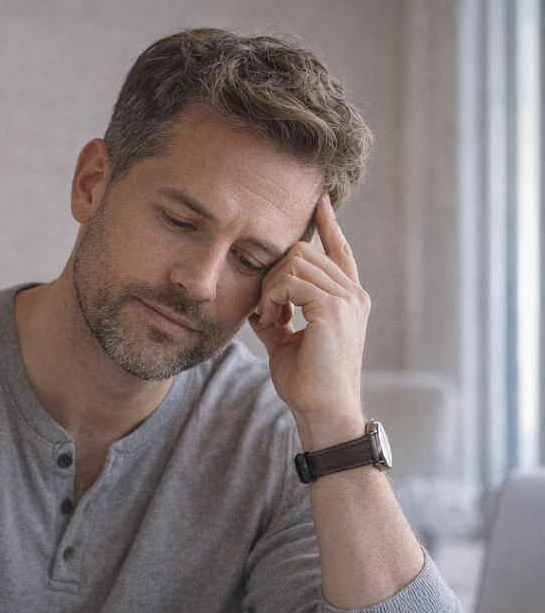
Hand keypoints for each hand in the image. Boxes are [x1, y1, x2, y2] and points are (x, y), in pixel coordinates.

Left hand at [248, 194, 369, 450]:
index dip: (328, 226)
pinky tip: (270, 318)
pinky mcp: (333, 308)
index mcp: (346, 299)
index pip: (339, 251)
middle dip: (273, 275)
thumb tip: (260, 306)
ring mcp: (346, 299)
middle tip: (265, 310)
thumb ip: (278, 318)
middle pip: (303, 252)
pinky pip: (291, 280)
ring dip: (269, 288)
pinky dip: (272, 296)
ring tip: (268, 317)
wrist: (322, 410)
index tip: (318, 203)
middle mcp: (352, 294)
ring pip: (295, 261)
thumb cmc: (306, 383)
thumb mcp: (287, 343)